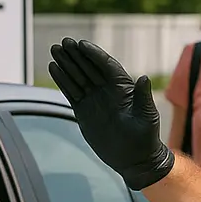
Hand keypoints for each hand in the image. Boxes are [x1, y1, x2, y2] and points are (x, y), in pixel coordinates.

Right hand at [48, 38, 174, 190]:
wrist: (134, 159)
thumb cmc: (145, 137)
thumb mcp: (147, 117)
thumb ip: (143, 97)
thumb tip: (144, 78)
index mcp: (123, 88)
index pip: (106, 65)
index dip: (94, 54)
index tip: (81, 44)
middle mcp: (108, 90)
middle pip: (89, 67)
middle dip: (76, 55)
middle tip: (63, 43)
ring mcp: (95, 99)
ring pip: (78, 77)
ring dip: (67, 64)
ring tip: (54, 50)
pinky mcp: (84, 110)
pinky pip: (71, 92)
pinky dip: (62, 80)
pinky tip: (54, 68)